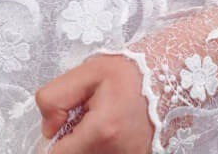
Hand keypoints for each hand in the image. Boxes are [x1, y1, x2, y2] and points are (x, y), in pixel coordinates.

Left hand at [34, 52, 155, 152]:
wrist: (169, 75)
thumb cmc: (130, 72)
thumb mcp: (88, 72)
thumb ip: (56, 96)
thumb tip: (48, 128)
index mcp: (102, 131)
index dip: (53, 141)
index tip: (61, 125)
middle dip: (71, 142)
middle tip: (83, 118)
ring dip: (87, 144)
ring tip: (100, 122)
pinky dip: (101, 147)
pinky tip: (111, 131)